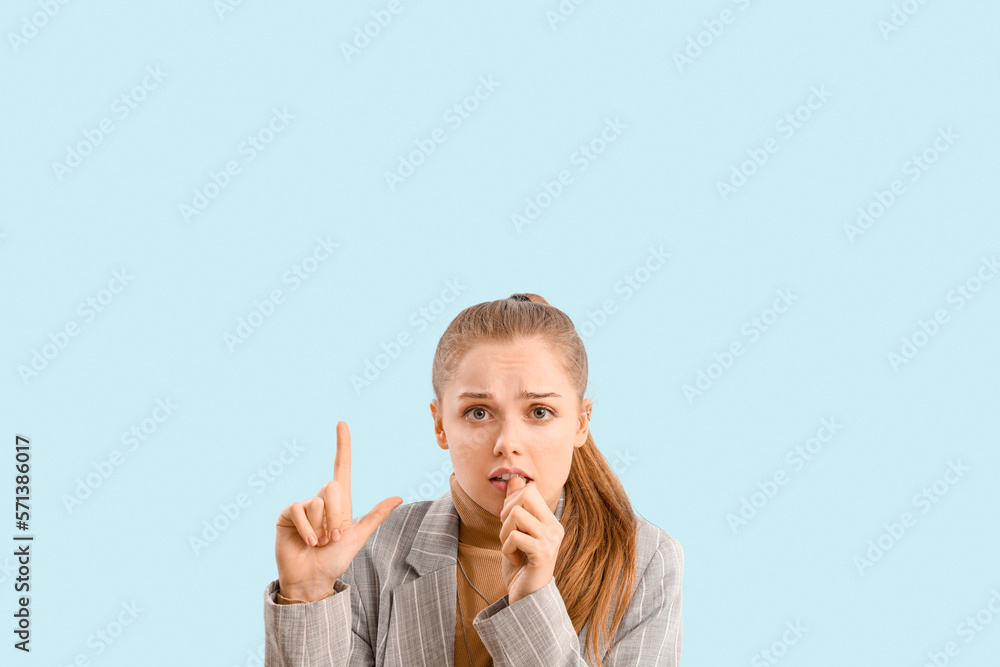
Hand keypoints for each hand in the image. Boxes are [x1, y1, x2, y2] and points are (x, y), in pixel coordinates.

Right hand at [274, 421, 402, 601]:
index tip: (342, 423)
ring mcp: (303, 506)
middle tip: (333, 538)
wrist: (313, 579)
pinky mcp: (287, 514)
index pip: (341, 467)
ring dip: (322, 527)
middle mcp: (320, 500)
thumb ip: (375, 515)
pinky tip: (308, 541)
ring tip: (319, 543)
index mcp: (340, 502)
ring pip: (317, 501)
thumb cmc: (336, 560)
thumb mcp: (358, 536)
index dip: (342, 445)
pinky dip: (308, 527)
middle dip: (337, 516)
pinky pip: (299, 508)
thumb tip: (398, 496)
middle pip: (333, 487)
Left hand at [498, 476, 564, 604]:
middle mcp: (554, 527)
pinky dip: (506, 547)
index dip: (511, 501)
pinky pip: (515, 536)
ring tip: (509, 547)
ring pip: (516, 514)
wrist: (527, 598)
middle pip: (525, 494)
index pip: (529, 490)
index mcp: (549, 520)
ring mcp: (551, 540)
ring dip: (504, 531)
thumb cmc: (520, 566)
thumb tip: (516, 478)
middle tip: (506, 532)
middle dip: (505, 511)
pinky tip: (513, 559)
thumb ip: (516, 506)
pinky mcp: (543, 554)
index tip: (508, 522)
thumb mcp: (515, 532)